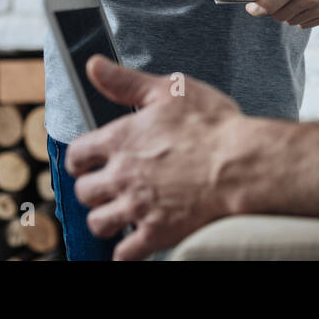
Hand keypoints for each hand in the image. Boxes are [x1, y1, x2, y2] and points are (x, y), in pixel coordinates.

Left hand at [66, 54, 245, 260]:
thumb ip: (126, 81)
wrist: (241, 163)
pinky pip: (125, 253)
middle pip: (84, 192)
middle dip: (94, 189)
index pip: (78, 154)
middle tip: (108, 188)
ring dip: (106, 219)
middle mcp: (121, 175)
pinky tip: (135, 243)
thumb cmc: (212, 125)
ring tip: (120, 213)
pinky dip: (126, 251)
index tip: (89, 162)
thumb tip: (93, 65)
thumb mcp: (170, 89)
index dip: (81, 159)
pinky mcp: (156, 232)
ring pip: (99, 222)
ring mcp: (137, 207)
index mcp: (120, 140)